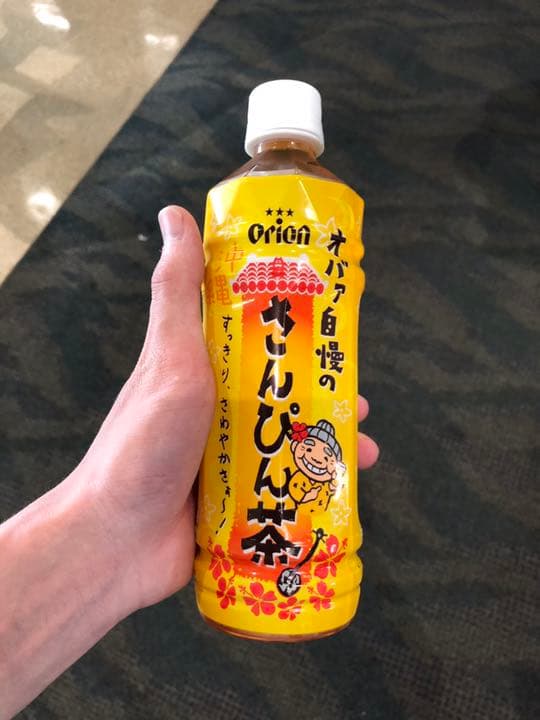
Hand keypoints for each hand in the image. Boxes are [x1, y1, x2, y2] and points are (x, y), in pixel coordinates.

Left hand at [74, 206, 378, 612]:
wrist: (118, 541)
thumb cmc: (142, 443)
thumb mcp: (169, 357)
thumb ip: (177, 291)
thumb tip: (175, 214)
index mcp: (202, 369)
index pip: (255, 335)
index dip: (294, 325)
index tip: (333, 321)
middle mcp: (215, 409)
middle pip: (282, 389)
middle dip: (324, 391)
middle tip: (356, 396)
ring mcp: (226, 456)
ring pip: (288, 436)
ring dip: (328, 440)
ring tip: (362, 447)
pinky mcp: (236, 498)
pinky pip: (284, 483)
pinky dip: (315, 484)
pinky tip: (342, 492)